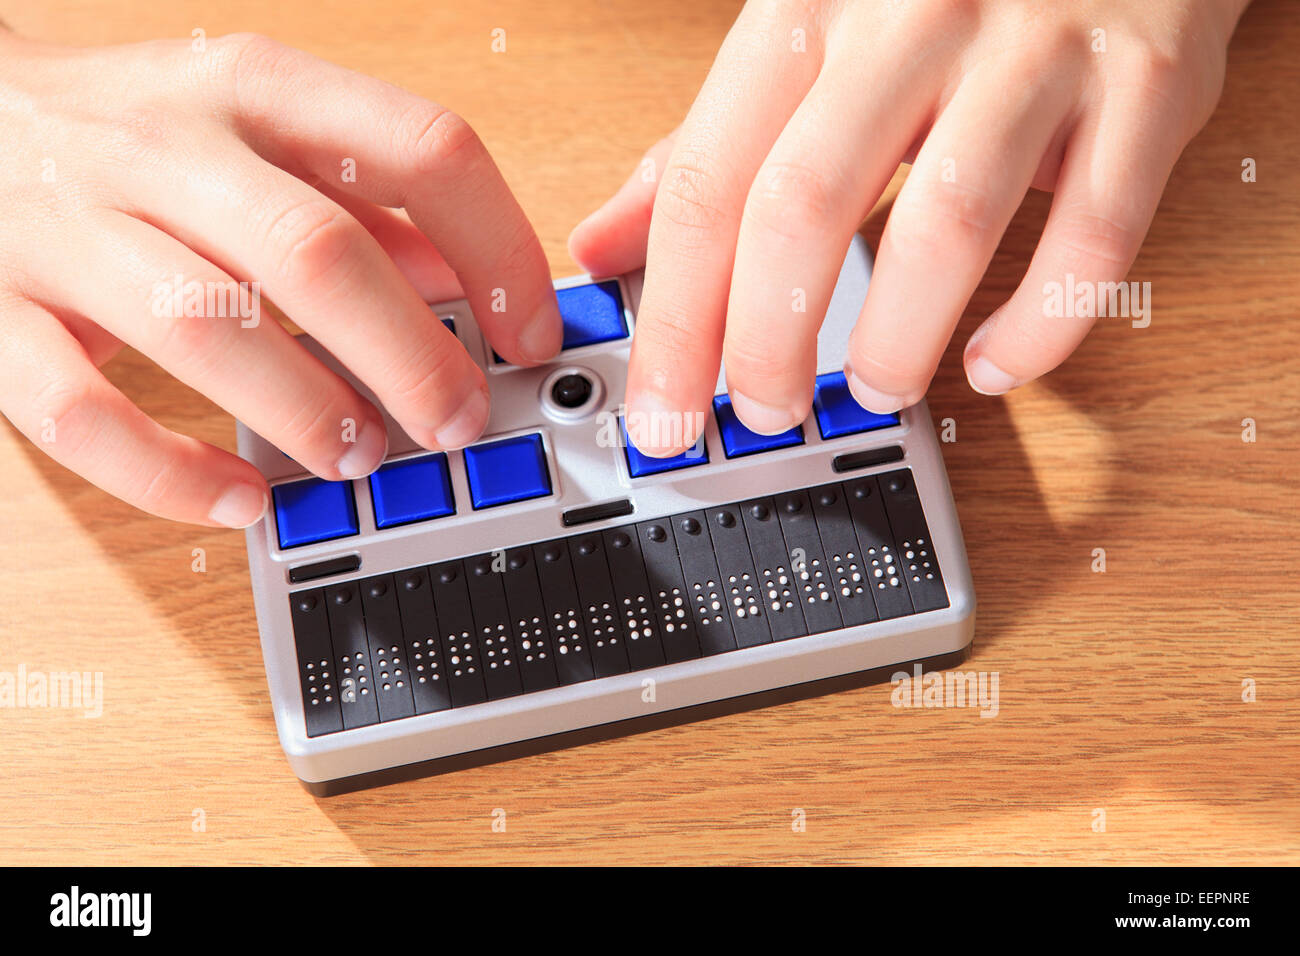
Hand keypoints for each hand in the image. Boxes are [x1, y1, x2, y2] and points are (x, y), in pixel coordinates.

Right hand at [0, 30, 560, 524]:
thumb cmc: (133, 134)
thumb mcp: (260, 131)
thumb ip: (364, 199)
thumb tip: (470, 281)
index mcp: (252, 89)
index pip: (420, 146)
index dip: (499, 249)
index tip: (531, 330)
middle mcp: (162, 147)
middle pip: (317, 252)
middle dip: (410, 354)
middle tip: (455, 421)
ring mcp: (68, 230)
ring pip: (206, 327)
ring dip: (305, 408)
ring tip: (358, 455)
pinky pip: (82, 413)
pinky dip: (171, 474)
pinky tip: (240, 497)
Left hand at [570, 0, 1248, 453]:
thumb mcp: (802, 39)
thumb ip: (702, 146)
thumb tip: (602, 245)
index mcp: (807, 10)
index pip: (709, 183)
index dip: (677, 316)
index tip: (664, 407)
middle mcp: (910, 18)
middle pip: (806, 202)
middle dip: (770, 338)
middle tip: (764, 409)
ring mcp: (1033, 50)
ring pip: (948, 221)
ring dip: (899, 338)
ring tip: (875, 390)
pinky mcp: (1144, 87)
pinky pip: (1093, 235)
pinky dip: (1041, 323)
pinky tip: (996, 365)